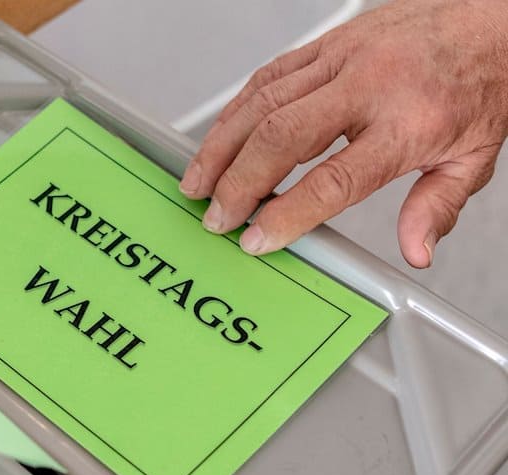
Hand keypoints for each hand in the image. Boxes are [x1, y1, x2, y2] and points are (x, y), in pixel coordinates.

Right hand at [179, 0, 507, 267]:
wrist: (490, 20)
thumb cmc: (478, 82)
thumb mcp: (474, 157)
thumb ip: (438, 206)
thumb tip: (416, 249)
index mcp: (407, 123)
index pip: (333, 179)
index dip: (287, 214)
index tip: (258, 238)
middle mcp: (367, 85)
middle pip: (280, 138)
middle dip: (237, 184)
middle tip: (217, 217)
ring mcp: (341, 59)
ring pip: (261, 103)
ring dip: (221, 148)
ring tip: (198, 183)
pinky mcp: (325, 44)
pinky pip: (266, 77)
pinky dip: (234, 112)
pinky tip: (219, 138)